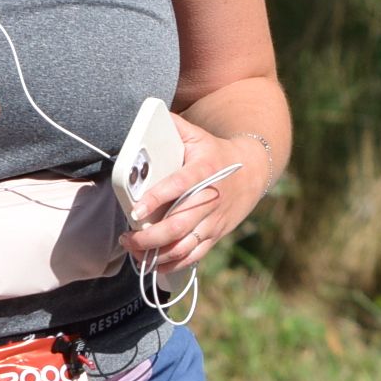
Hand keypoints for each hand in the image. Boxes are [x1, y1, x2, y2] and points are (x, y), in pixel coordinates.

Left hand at [122, 110, 264, 272]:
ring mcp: (214, 221)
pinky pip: (193, 257)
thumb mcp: (197, 135)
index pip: (179, 186)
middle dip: (150, 237)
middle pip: (179, 226)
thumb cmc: (214, 152)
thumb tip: (147, 115)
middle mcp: (211, 199)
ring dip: (157, 255)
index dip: (156, 200)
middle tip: (127, 237)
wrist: (252, 172)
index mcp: (204, 171)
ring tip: (135, 252)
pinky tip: (152, 264)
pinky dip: (172, 265)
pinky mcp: (215, 235)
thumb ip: (172, 126)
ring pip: (185, 246)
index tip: (134, 211)